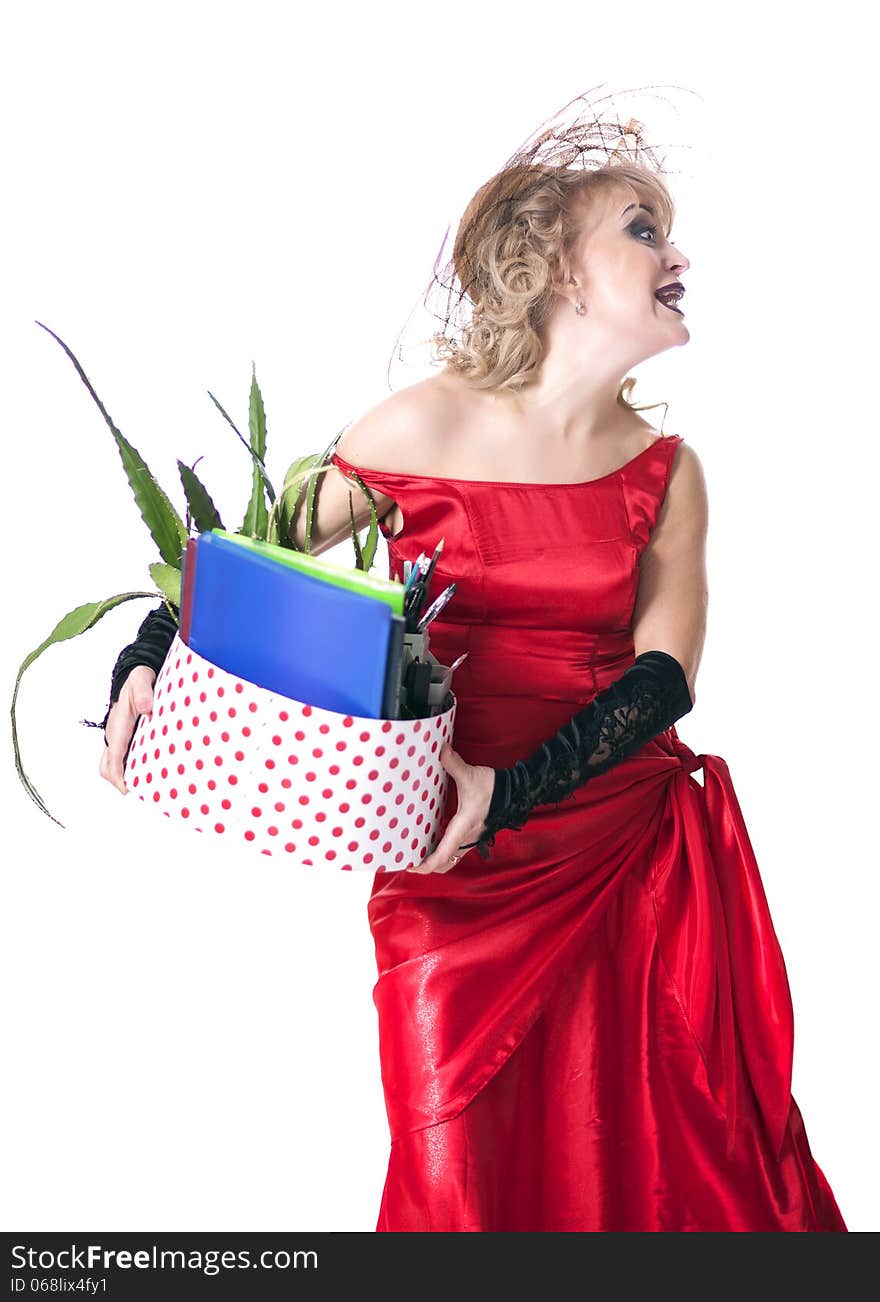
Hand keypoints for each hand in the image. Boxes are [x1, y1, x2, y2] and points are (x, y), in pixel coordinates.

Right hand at [98, 665, 156, 794]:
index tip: (127, 788)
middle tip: (138, 790)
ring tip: (140, 785)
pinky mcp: (120, 736)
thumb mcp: (142, 681)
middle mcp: (113, 734)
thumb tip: (148, 709)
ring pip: (109, 764)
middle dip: (118, 781)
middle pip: (107, 766)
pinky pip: (117, 758)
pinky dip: (124, 768)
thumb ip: (144, 694)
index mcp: (118, 725)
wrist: (133, 676)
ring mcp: (115, 736)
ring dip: (120, 776)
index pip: (113, 755)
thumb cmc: (138, 680)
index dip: (118, 775)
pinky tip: (142, 771)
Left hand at [408, 743, 494, 873]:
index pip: (443, 854)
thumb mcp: (472, 776)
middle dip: (426, 867)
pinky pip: (456, 851)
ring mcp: (471, 839)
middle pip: (445, 864)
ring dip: (435, 861)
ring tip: (416, 853)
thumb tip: (442, 750)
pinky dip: (443, 852)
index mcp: (463, 827)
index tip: (410, 866)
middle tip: (408, 861)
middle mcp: (467, 838)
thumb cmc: (493, 788)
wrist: (514, 793)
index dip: (426, 864)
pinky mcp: (473, 835)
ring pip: (451, 859)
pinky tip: (431, 842)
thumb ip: (454, 764)